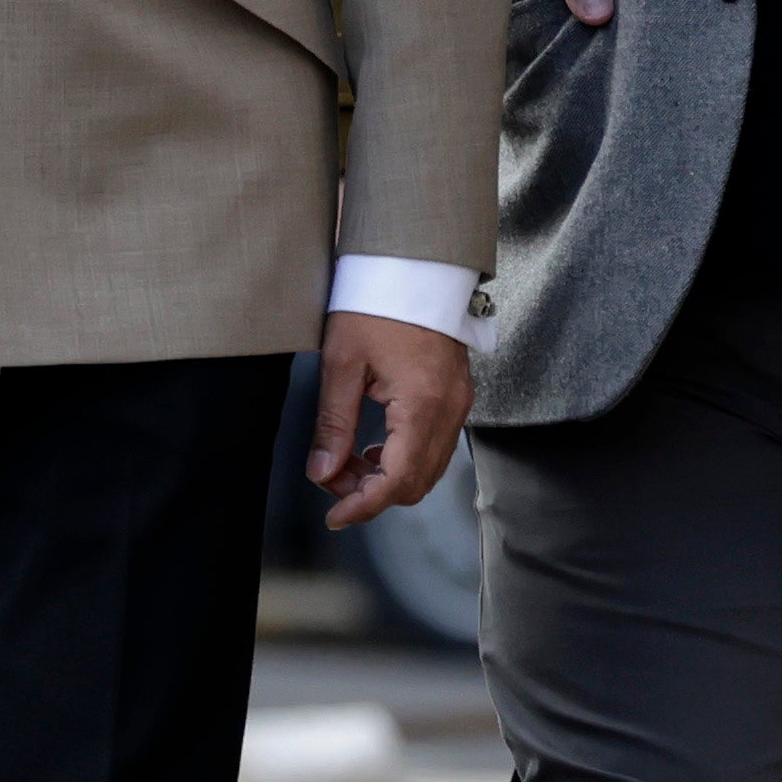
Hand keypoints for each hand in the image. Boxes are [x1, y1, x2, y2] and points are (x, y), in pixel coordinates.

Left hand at [311, 310, 472, 533]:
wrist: (414, 263)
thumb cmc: (376, 303)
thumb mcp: (342, 363)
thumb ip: (333, 423)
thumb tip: (322, 472)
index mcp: (422, 405)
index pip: (397, 481)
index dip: (363, 506)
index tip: (334, 518)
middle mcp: (450, 410)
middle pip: (417, 483)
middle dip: (372, 493)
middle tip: (332, 481)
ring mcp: (459, 403)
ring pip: (428, 468)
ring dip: (387, 477)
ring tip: (346, 462)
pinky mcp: (457, 396)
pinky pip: (435, 446)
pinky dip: (404, 458)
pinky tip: (374, 446)